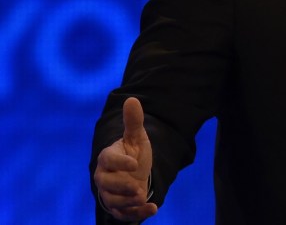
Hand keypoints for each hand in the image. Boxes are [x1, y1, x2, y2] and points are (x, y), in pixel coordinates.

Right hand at [93, 97, 157, 221]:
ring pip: (113, 201)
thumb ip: (133, 122)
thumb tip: (131, 99)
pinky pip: (123, 214)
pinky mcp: (118, 207)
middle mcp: (105, 177)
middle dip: (121, 187)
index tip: (135, 163)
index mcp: (108, 158)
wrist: (133, 174)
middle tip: (137, 188)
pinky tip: (153, 209)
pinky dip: (137, 214)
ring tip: (142, 198)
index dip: (120, 162)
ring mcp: (110, 193)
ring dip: (127, 202)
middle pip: (106, 184)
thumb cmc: (133, 153)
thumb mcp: (136, 138)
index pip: (109, 160)